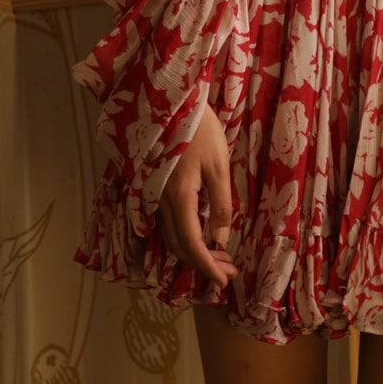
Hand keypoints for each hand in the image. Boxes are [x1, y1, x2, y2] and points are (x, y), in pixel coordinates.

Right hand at [154, 102, 237, 288]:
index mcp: (179, 198)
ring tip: (219, 255)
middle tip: (229, 269)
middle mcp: (161, 202)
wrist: (171, 102)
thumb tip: (219, 239)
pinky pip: (166, 222)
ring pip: (170, 236)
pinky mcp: (153, 188)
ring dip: (193, 251)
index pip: (191, 244)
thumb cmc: (200, 130)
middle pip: (179, 245)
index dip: (207, 267)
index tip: (223, 282)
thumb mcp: (219, 166)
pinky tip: (201, 233)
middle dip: (203, 263)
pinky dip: (183, 235)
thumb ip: (220, 205)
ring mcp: (154, 195)